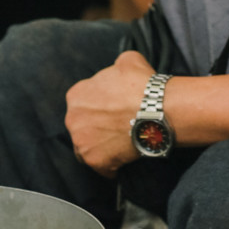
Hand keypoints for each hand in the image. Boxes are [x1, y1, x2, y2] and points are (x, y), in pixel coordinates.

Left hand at [65, 49, 154, 176]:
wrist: (157, 110)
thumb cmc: (142, 84)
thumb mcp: (127, 60)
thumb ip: (114, 67)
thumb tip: (118, 70)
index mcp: (76, 95)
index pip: (83, 103)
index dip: (99, 106)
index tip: (112, 110)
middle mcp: (72, 118)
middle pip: (83, 126)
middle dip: (97, 127)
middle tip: (117, 127)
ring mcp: (81, 141)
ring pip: (88, 147)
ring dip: (101, 147)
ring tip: (120, 145)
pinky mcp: (94, 161)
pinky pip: (101, 168)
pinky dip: (111, 166)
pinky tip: (124, 160)